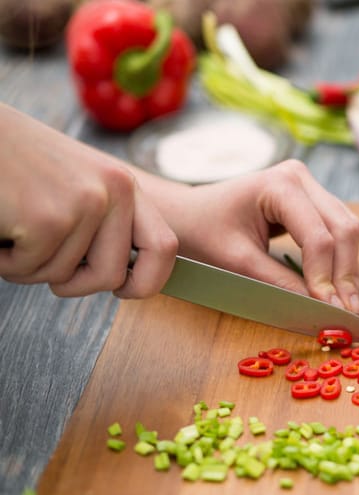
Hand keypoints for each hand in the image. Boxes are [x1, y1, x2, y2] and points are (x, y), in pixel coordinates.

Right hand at [0, 104, 177, 297]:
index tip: (123, 290)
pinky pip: (29, 270)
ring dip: (28, 266)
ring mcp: (84, 204)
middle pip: (111, 277)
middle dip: (73, 283)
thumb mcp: (77, 184)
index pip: (164, 248)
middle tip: (40, 260)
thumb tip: (125, 277)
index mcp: (124, 185)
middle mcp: (114, 191)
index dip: (147, 281)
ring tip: (13, 228)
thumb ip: (105, 221)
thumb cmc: (14, 161)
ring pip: (63, 277)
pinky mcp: (47, 219)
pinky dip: (4, 261)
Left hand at [154, 160, 358, 312]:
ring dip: (349, 269)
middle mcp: (301, 178)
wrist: (185, 215)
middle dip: (346, 274)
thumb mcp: (237, 262)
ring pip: (349, 230)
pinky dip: (342, 261)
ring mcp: (310, 187)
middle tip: (348, 312)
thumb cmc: (201, 232)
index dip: (325, 276)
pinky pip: (340, 231)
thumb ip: (279, 283)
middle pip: (345, 229)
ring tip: (348, 304)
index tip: (330, 310)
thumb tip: (318, 309)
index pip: (318, 236)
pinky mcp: (313, 201)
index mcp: (279, 185)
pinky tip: (340, 287)